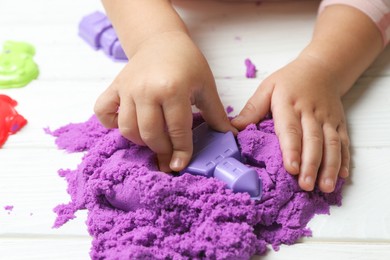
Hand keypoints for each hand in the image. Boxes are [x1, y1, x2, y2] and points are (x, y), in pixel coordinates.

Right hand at [94, 31, 235, 171]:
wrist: (162, 39)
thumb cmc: (186, 61)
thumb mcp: (206, 85)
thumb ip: (216, 113)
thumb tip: (230, 136)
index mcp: (172, 89)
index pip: (177, 130)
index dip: (181, 151)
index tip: (180, 165)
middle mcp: (146, 90)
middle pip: (150, 134)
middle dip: (161, 151)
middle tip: (169, 156)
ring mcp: (127, 89)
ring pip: (128, 129)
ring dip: (141, 141)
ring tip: (154, 139)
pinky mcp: (114, 87)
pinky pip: (103, 111)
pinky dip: (112, 123)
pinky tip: (130, 124)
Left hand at [232, 54, 349, 192]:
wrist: (322, 68)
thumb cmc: (290, 80)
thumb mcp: (268, 88)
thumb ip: (252, 109)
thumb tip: (233, 128)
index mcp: (289, 104)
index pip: (291, 129)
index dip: (292, 149)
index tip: (290, 167)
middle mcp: (311, 113)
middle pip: (313, 140)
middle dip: (310, 164)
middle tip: (305, 185)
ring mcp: (328, 119)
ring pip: (331, 144)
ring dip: (329, 166)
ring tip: (325, 187)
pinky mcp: (339, 123)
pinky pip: (344, 142)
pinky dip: (344, 160)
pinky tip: (342, 176)